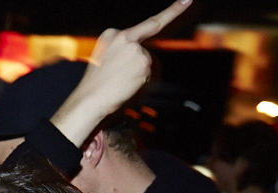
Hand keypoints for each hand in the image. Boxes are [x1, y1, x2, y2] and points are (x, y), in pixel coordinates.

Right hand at [51, 0, 191, 146]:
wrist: (90, 98)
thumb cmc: (95, 82)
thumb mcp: (102, 55)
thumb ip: (122, 47)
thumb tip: (139, 52)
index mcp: (114, 34)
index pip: (149, 23)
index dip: (173, 10)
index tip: (187, 0)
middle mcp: (127, 38)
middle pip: (144, 50)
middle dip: (135, 63)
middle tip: (117, 75)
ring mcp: (137, 50)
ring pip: (147, 62)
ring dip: (137, 73)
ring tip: (119, 80)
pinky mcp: (144, 64)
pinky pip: (148, 74)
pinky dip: (140, 82)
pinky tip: (126, 84)